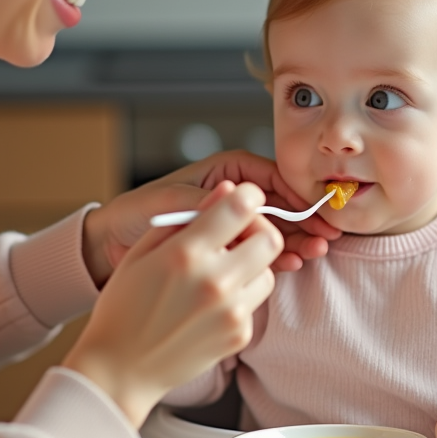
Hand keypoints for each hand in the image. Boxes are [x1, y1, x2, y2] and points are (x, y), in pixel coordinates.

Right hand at [64, 181, 280, 426]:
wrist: (119, 369)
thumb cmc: (124, 307)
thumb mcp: (142, 252)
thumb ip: (186, 217)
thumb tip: (227, 191)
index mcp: (186, 253)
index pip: (242, 207)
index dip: (247, 197)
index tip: (241, 202)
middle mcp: (215, 281)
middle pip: (269, 238)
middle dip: (256, 232)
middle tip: (236, 239)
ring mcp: (231, 311)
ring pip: (268, 271)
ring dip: (251, 266)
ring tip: (219, 275)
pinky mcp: (240, 335)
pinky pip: (255, 302)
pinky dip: (240, 298)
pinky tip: (210, 306)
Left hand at [81, 150, 340, 283]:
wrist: (110, 247)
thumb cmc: (135, 212)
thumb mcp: (169, 201)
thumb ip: (205, 202)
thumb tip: (239, 199)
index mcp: (225, 174)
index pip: (271, 177)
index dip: (296, 192)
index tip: (315, 207)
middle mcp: (233, 197)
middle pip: (280, 204)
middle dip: (304, 219)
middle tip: (326, 234)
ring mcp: (233, 225)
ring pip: (274, 230)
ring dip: (296, 240)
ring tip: (316, 251)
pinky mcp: (228, 249)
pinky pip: (258, 252)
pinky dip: (276, 259)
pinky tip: (293, 264)